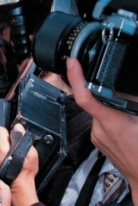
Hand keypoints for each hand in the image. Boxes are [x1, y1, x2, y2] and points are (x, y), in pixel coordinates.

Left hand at [0, 123, 38, 205]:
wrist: (19, 187)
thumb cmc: (26, 171)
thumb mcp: (31, 153)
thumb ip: (23, 137)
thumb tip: (17, 127)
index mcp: (4, 148)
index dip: (5, 132)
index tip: (9, 137)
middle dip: (0, 140)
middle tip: (7, 147)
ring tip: (2, 154)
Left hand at [67, 57, 137, 193]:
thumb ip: (134, 104)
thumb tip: (130, 94)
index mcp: (111, 123)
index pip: (85, 96)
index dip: (76, 77)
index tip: (72, 62)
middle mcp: (99, 130)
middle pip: (98, 102)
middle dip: (112, 96)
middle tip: (129, 101)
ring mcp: (97, 137)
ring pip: (102, 113)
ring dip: (114, 109)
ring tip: (132, 117)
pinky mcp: (99, 142)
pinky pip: (103, 123)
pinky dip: (114, 119)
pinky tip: (128, 124)